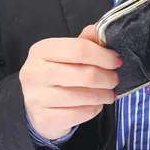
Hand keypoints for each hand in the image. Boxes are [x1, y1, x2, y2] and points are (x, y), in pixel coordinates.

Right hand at [19, 25, 120, 139]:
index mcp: (40, 51)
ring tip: (108, 94)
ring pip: (85, 96)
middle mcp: (34, 73)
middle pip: (85, 74)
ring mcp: (36, 98)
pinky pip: (80, 114)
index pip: (79, 49)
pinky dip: (94, 109)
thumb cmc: (56, 77)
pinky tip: (95, 105)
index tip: (116, 61)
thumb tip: (100, 31)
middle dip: (107, 78)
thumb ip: (84, 42)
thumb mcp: (66, 55)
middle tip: (114, 80)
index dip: (104, 56)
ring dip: (104, 95)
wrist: (37, 108)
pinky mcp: (44, 119)